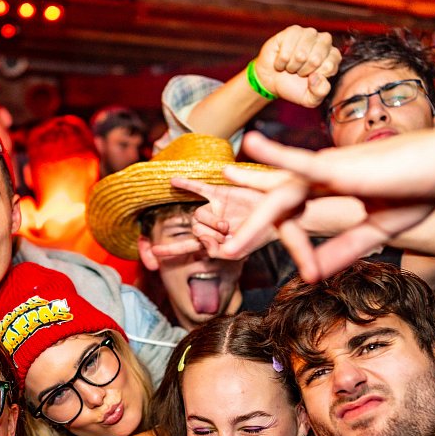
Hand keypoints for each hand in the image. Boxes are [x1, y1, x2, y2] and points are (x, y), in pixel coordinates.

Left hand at [149, 176, 273, 261]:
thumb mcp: (236, 253)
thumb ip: (215, 252)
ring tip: (226, 225)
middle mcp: (210, 225)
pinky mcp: (220, 193)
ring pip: (197, 214)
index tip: (155, 253)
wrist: (279, 216)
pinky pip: (198, 188)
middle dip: (207, 234)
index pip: (185, 246)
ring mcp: (214, 208)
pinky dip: (185, 184)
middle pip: (194, 229)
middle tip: (224, 237)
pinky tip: (172, 181)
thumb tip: (200, 238)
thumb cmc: (258, 237)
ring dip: (210, 222)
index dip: (170, 250)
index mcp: (212, 241)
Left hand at [221, 132, 434, 281]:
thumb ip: (343, 249)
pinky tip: (250, 147)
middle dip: (245, 227)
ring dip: (253, 223)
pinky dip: (275, 157)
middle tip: (220, 251)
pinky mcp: (338, 165)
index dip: (278, 242)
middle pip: (274, 205)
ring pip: (279, 197)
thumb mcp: (375, 231)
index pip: (289, 217)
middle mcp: (321, 178)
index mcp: (329, 192)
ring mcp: (327, 169)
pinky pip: (300, 163)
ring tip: (227, 248)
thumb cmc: (420, 193)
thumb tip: (312, 275)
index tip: (284, 266)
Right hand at [254, 26, 340, 107]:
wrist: (272, 81)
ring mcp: (309, 34)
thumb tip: (316, 77)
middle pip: (316, 59)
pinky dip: (281, 61)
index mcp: (333, 57)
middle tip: (299, 72)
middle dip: (303, 71)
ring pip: (301, 54)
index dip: (317, 76)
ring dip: (292, 65)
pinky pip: (287, 49)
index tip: (310, 77)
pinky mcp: (293, 31)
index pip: (330, 65)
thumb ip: (320, 92)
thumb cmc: (294, 87)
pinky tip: (282, 60)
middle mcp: (324, 42)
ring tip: (291, 66)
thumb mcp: (310, 99)